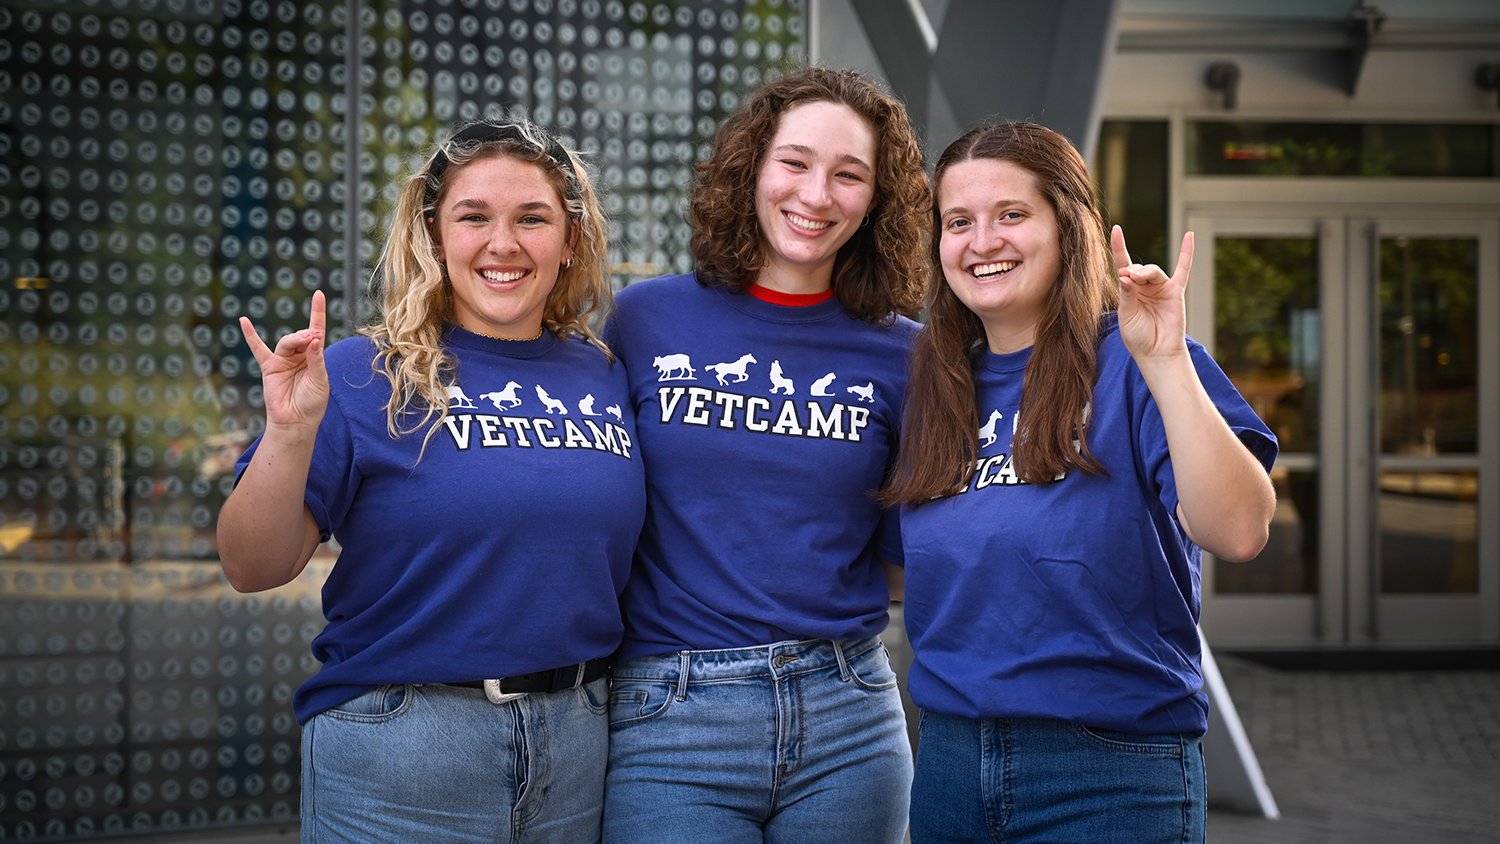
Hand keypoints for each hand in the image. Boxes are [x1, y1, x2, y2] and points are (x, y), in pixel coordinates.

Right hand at [241, 290, 328, 431]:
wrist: (296, 422)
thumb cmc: (312, 402)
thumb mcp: (320, 380)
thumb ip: (316, 359)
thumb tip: (314, 338)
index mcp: (315, 357)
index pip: (317, 330)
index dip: (317, 313)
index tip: (318, 294)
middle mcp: (299, 355)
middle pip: (302, 336)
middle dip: (308, 336)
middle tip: (313, 339)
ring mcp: (283, 360)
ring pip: (287, 341)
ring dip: (296, 339)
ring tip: (306, 340)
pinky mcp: (269, 367)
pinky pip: (258, 349)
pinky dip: (251, 335)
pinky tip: (244, 321)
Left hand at [1111, 226, 1192, 363]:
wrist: (1156, 353)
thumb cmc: (1138, 337)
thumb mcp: (1127, 315)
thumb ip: (1127, 294)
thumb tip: (1125, 274)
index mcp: (1129, 290)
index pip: (1122, 264)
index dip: (1118, 247)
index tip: (1116, 229)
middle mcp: (1144, 287)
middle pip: (1138, 268)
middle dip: (1132, 271)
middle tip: (1128, 278)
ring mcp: (1161, 288)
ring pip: (1153, 270)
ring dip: (1145, 271)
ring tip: (1136, 277)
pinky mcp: (1175, 292)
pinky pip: (1183, 270)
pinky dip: (1186, 253)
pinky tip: (1190, 235)